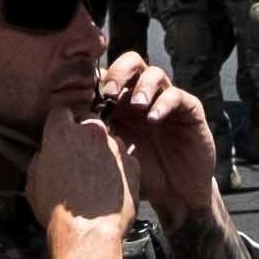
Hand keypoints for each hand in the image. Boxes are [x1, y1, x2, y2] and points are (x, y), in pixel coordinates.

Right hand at [31, 96, 137, 258]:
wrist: (88, 232)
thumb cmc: (56, 210)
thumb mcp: (33, 182)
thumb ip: (41, 158)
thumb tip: (47, 154)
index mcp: (62, 132)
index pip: (61, 112)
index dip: (60, 124)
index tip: (60, 136)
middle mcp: (91, 132)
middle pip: (89, 120)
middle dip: (84, 133)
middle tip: (79, 155)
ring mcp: (115, 147)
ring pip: (110, 139)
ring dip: (103, 151)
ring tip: (96, 175)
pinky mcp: (132, 165)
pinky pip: (125, 159)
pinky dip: (119, 168)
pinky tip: (110, 186)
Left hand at [95, 52, 224, 230]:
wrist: (177, 194)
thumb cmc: (143, 177)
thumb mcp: (114, 157)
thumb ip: (96, 137)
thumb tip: (68, 123)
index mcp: (123, 104)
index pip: (109, 76)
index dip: (97, 79)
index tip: (85, 94)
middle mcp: (146, 97)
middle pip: (131, 64)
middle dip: (119, 72)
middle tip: (109, 91)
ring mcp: (168, 101)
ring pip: (155, 74)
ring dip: (142, 86)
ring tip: (136, 105)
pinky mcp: (190, 110)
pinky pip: (177, 96)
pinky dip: (163, 103)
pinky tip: (153, 118)